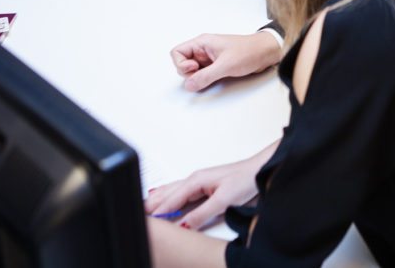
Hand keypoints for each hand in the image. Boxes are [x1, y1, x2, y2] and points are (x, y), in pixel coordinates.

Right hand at [144, 157, 262, 229]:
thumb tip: (183, 224)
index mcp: (196, 180)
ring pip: (171, 191)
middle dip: (150, 204)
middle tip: (135, 214)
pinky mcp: (203, 185)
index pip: (171, 199)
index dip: (157, 212)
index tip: (145, 222)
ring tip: (142, 208)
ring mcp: (198, 181)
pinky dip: (167, 197)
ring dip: (156, 200)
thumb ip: (202, 213)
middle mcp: (194, 179)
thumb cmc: (245, 179)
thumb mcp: (224, 200)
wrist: (260, 169)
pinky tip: (162, 198)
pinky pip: (179, 192)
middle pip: (166, 194)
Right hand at [171, 31, 282, 90]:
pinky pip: (203, 74)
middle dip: (189, 73)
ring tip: (213, 76)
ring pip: (192, 71)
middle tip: (204, 75)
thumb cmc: (249, 52)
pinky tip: (215, 79)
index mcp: (202, 43)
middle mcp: (203, 50)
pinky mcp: (216, 66)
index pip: (177, 52)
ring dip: (198, 77)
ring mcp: (209, 58)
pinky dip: (205, 79)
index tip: (193, 69)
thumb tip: (188, 85)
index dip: (181, 64)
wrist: (266, 53)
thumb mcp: (225, 65)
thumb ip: (205, 76)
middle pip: (182, 64)